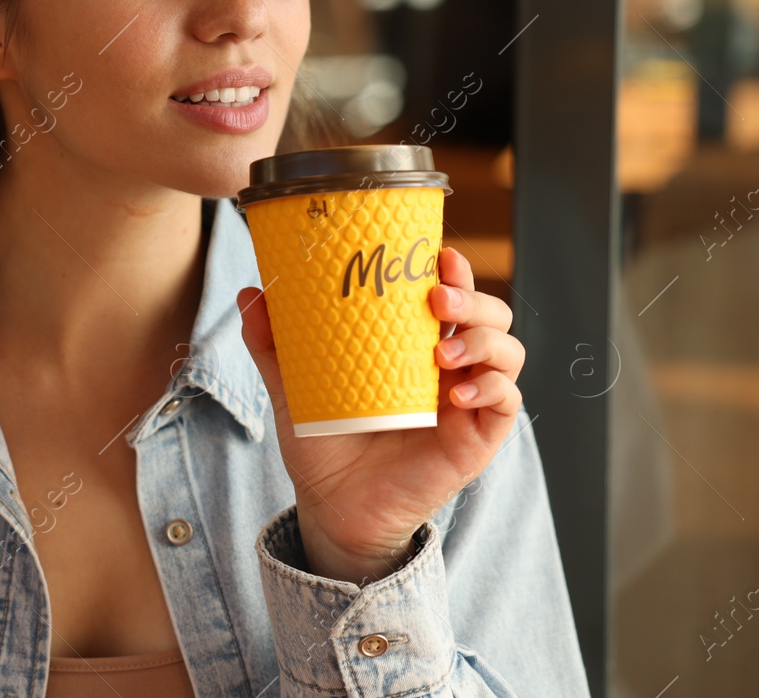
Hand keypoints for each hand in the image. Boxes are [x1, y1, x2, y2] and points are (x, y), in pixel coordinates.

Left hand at [239, 246, 523, 585]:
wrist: (330, 505)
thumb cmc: (322, 441)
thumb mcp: (292, 386)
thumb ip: (272, 342)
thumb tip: (250, 293)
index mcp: (413, 344)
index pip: (451, 294)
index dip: (455, 270)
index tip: (438, 254)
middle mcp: (449, 366)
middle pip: (491, 315)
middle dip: (473, 296)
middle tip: (436, 298)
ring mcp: (467, 402)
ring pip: (508, 353)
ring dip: (483, 340)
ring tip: (443, 349)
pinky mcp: (476, 440)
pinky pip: (505, 405)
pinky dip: (489, 390)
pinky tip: (454, 395)